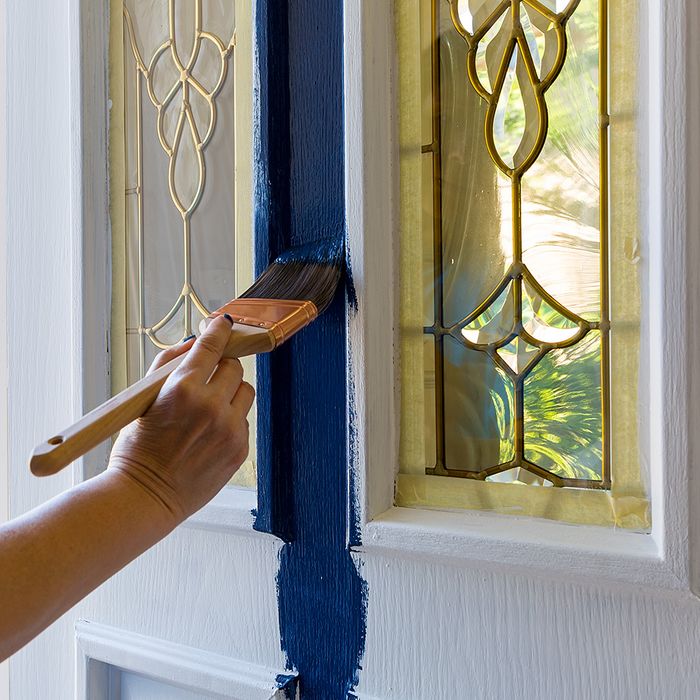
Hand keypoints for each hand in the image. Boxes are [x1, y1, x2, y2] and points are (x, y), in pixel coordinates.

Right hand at [109, 315, 254, 523]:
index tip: (223, 324)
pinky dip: (231, 419)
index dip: (219, 331)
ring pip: (245, 391)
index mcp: (182, 389)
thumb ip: (169, 366)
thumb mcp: (143, 399)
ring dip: (230, 393)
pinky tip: (209, 433)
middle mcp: (211, 406)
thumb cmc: (137, 448)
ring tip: (209, 409)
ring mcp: (229, 429)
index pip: (212, 346)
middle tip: (206, 379)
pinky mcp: (239, 449)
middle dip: (221, 368)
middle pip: (234, 367)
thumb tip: (194, 343)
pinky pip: (244, 420)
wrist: (145, 496)